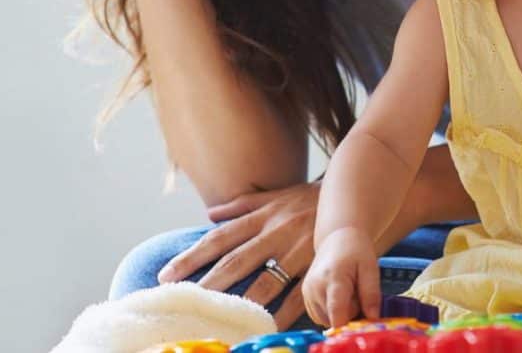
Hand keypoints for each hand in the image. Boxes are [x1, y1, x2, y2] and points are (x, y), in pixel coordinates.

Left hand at [157, 182, 318, 329]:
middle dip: (210, 282)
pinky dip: (285, 312)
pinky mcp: (319, 264)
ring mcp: (299, 250)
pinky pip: (300, 293)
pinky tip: (270, 326)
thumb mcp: (276, 196)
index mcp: (263, 217)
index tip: (167, 274)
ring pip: (266, 281)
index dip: (193, 256)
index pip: (221, 238)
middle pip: (238, 261)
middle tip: (186, 302)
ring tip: (222, 319)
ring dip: (244, 302)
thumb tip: (209, 214)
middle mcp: (277, 232)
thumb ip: (243, 205)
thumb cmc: (310, 199)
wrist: (353, 195)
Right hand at [303, 227, 380, 327]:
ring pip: (327, 320)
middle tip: (357, 293)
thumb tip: (372, 318)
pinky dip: (332, 311)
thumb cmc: (356, 250)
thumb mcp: (371, 268)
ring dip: (340, 313)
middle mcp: (315, 287)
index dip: (350, 324)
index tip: (364, 322)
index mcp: (333, 278)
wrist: (337, 237)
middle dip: (350, 313)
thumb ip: (371, 294)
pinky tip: (339, 295)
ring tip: (348, 292)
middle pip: (334, 318)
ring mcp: (308, 293)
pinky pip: (320, 316)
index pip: (337, 313)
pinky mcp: (305, 296)